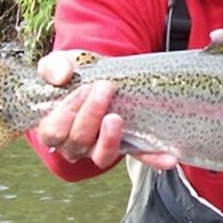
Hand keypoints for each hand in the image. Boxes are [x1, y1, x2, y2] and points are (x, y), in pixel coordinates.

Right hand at [34, 50, 175, 170]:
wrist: (98, 74)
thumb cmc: (73, 73)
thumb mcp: (61, 63)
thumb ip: (54, 67)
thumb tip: (61, 75)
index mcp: (54, 128)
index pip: (54, 131)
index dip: (67, 113)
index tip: (84, 88)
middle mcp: (75, 145)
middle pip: (78, 141)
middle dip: (91, 115)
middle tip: (105, 89)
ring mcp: (101, 148)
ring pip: (102, 156)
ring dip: (110, 140)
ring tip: (117, 119)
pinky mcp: (127, 146)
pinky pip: (139, 156)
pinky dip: (153, 159)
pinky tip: (168, 158)